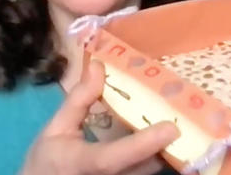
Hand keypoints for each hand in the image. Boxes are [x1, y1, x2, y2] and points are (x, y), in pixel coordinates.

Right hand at [20, 60, 179, 174]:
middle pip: (144, 167)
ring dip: (165, 150)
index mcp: (83, 163)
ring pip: (148, 172)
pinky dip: (156, 155)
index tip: (170, 128)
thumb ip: (78, 99)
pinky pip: (144, 172)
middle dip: (166, 144)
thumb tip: (98, 65)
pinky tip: (162, 139)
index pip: (114, 157)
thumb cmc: (47, 160)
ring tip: (178, 122)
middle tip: (184, 115)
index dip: (143, 144)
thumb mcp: (55, 128)